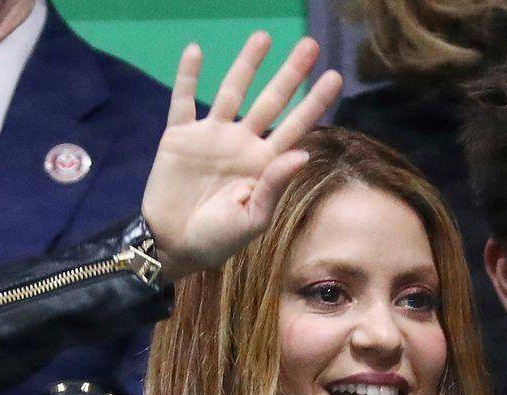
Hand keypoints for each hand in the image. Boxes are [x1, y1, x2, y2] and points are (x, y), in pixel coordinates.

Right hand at [140, 32, 342, 279]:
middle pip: (272, 100)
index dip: (315, 102)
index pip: (296, 125)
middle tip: (310, 45)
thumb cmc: (217, 240)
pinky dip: (187, 76)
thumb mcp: (252, 220)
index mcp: (264, 163)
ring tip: (263, 37)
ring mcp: (212, 136)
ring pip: (232, 91)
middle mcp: (242, 143)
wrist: (171, 245)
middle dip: (290, 73)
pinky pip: (182, 100)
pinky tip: (195, 51)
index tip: (334, 76)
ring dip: (247, 65)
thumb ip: (275, 185)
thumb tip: (302, 153)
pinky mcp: (179, 137)